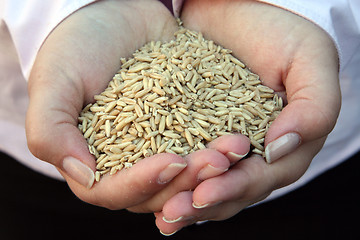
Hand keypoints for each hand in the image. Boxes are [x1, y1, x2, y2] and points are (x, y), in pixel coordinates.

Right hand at [26, 0, 226, 211]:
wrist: (114, 14)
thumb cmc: (77, 47)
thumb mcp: (55, 83)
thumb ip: (51, 132)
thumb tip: (82, 175)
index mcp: (92, 161)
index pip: (114, 191)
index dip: (143, 184)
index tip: (171, 162)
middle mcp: (127, 162)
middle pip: (157, 190)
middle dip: (188, 181)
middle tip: (217, 160)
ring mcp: (158, 146)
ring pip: (185, 173)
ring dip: (212, 167)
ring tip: (236, 148)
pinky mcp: (183, 126)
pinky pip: (203, 142)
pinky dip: (221, 143)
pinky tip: (241, 136)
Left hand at [155, 0, 340, 233]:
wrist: (233, 11)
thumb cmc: (277, 33)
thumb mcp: (310, 60)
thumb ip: (314, 108)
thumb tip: (280, 149)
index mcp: (284, 144)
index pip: (263, 177)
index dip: (236, 188)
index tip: (206, 192)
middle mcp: (253, 153)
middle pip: (231, 190)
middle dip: (203, 202)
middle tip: (174, 211)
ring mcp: (222, 146)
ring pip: (206, 184)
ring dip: (184, 201)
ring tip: (162, 213)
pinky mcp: (194, 135)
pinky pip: (183, 163)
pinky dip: (170, 182)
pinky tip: (151, 194)